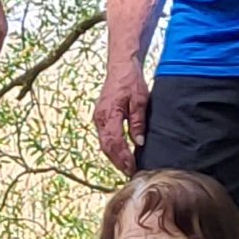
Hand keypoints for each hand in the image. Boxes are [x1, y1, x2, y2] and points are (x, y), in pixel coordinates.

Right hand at [92, 53, 149, 173]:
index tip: (132, 168)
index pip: (115, 143)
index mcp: (108, 114)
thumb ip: (138, 122)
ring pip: (104, 144)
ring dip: (114, 157)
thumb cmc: (130, 80)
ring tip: (126, 167)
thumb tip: (139, 142)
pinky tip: (121, 154)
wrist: (121, 66)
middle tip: (130, 173)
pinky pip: (104, 137)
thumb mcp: (140, 100)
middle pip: (107, 147)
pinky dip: (112, 148)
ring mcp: (98, 118)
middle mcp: (100, 118)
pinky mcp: (100, 117)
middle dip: (118, 162)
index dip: (123, 158)